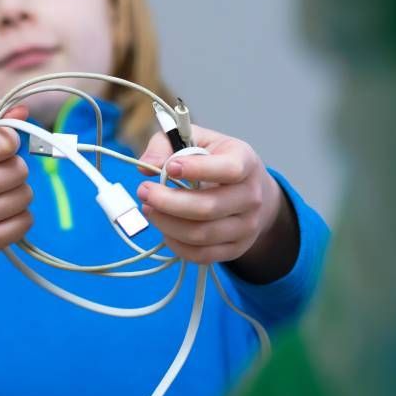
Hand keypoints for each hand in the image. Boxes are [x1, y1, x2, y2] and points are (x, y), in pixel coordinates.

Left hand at [135, 124, 295, 278]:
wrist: (250, 191)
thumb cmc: (217, 161)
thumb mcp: (197, 140)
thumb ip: (168, 145)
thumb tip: (147, 164)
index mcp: (245, 162)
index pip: (228, 169)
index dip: (197, 169)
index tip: (170, 168)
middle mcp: (251, 196)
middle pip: (208, 208)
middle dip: (168, 202)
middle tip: (144, 192)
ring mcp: (246, 226)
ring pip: (201, 234)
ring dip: (167, 224)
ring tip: (149, 209)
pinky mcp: (236, 248)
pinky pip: (201, 254)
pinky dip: (176, 244)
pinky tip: (165, 228)